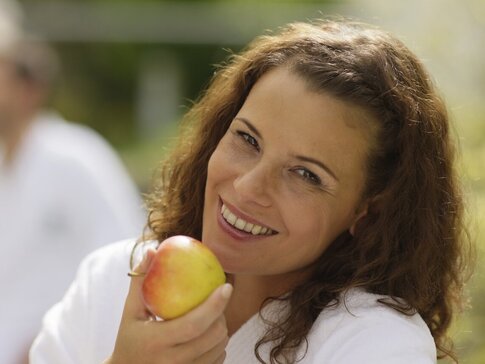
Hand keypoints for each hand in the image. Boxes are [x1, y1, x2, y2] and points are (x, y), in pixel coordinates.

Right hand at [105, 249, 231, 363]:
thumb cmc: (130, 336)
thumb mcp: (130, 310)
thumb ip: (141, 280)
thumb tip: (153, 250)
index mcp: (155, 342)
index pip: (194, 324)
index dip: (214, 305)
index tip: (226, 287)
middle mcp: (170, 363)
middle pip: (211, 337)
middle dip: (222, 315)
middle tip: (220, 300)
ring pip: (218, 350)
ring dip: (222, 330)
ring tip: (214, 317)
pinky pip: (216, 361)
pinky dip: (218, 346)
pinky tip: (209, 335)